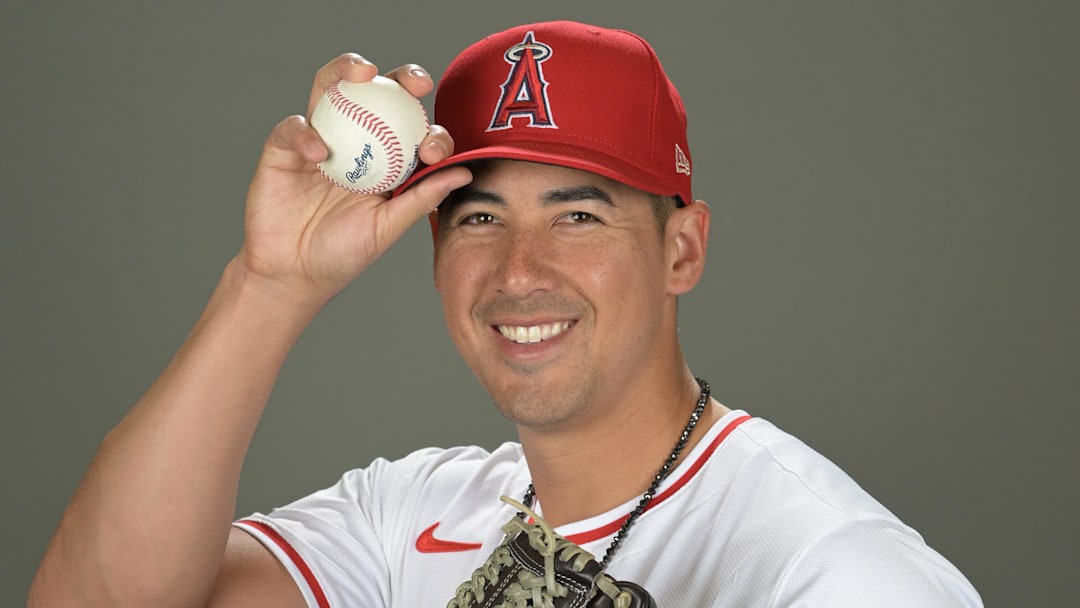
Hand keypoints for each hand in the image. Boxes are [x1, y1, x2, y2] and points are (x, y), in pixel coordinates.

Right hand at [239, 54, 471, 305]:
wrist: (292, 274)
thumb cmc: (342, 254)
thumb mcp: (387, 228)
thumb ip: (421, 198)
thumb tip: (465, 172)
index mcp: (386, 159)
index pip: (413, 129)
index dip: (430, 127)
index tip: (434, 147)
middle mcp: (354, 140)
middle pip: (378, 94)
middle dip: (400, 78)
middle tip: (416, 83)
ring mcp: (318, 139)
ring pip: (330, 88)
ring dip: (345, 70)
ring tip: (363, 72)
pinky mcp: (283, 147)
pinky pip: (294, 127)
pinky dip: (306, 134)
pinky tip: (319, 154)